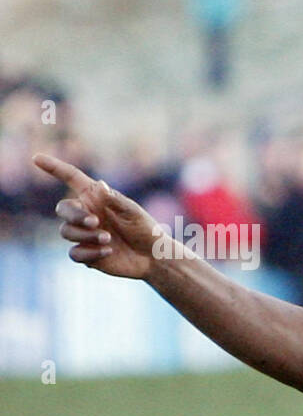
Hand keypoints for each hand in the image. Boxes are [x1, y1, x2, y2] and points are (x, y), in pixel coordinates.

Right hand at [33, 153, 163, 279]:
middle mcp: (86, 214)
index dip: (54, 167)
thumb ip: (115, 200)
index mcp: (95, 198)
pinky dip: (89, 252)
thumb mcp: (133, 212)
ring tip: (108, 238)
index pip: (71, 179)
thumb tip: (99, 185)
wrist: (153, 257)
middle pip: (62, 209)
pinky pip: (74, 253)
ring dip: (85, 235)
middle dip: (75, 215)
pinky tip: (108, 251)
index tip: (37, 158)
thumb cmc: (145, 229)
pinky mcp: (86, 254)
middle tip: (95, 222)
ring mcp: (84, 234)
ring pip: (66, 231)